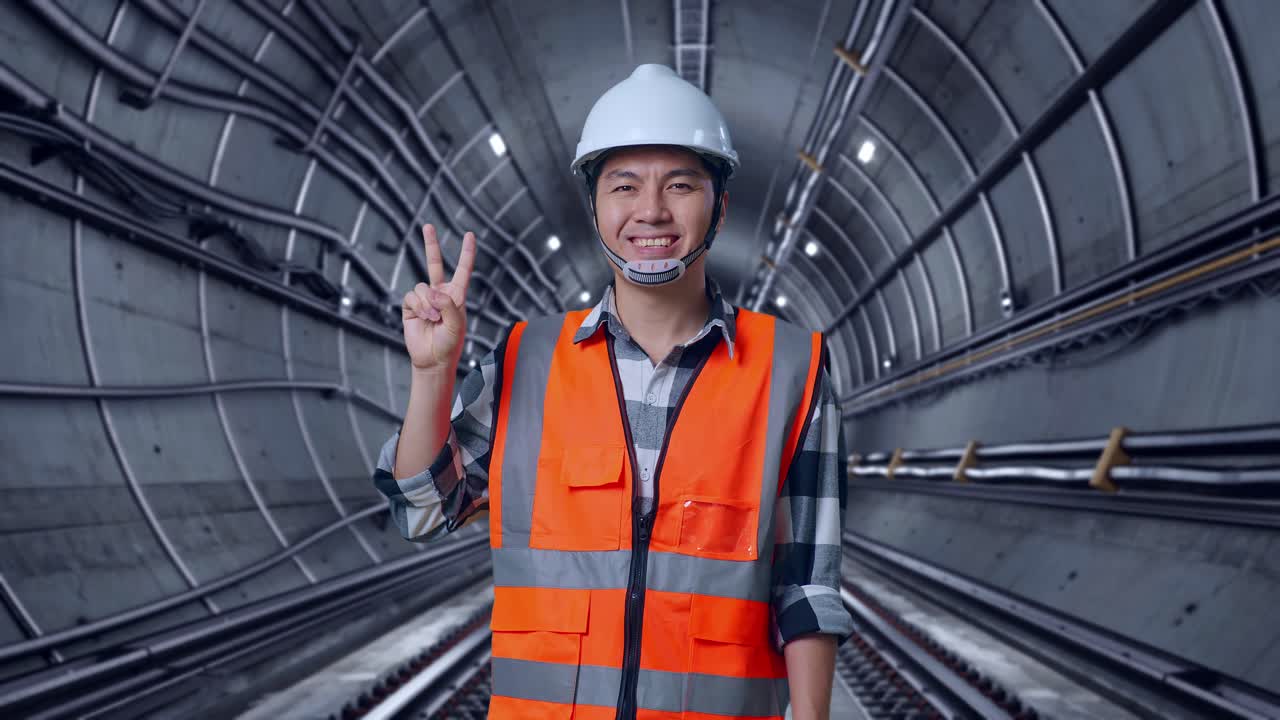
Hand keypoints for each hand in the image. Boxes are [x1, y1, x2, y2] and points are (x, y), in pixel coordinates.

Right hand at [401, 224, 476, 372]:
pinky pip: (412, 297)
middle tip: (428, 225)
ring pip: (422, 287)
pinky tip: (425, 318)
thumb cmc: (450, 344)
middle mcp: (440, 293)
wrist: (433, 359)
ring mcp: (424, 299)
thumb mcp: (456, 324)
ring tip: (434, 318)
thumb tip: (432, 291)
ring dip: (428, 303)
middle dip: (431, 244)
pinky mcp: (410, 306)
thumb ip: (448, 305)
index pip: (462, 269)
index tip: (469, 235)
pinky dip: (419, 307)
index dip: (466, 253)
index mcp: (456, 295)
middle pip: (434, 263)